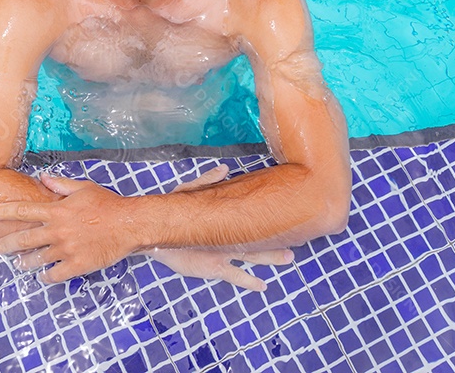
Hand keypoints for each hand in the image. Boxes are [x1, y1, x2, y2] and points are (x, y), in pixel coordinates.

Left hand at [0, 174, 139, 283]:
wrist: (130, 224)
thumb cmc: (108, 204)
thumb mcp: (83, 188)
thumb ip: (60, 184)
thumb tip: (43, 177)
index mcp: (58, 210)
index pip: (23, 210)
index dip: (3, 211)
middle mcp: (58, 230)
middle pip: (23, 239)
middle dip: (4, 245)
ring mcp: (66, 249)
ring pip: (36, 259)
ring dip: (23, 262)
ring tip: (17, 264)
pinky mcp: (77, 265)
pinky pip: (54, 274)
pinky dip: (45, 276)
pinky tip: (42, 276)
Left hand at [158, 163, 293, 291]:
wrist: (157, 235)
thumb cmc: (174, 211)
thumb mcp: (189, 192)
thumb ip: (207, 181)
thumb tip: (225, 169)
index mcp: (227, 221)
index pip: (251, 219)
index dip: (268, 218)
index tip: (288, 215)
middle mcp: (229, 238)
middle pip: (258, 241)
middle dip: (276, 242)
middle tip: (297, 243)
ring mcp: (224, 254)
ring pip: (252, 257)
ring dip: (269, 258)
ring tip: (288, 258)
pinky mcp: (214, 268)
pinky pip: (235, 275)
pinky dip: (248, 281)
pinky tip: (262, 286)